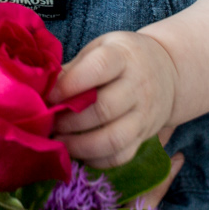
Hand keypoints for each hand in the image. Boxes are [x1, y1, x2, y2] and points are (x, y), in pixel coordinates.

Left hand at [48, 30, 177, 166]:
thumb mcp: (100, 49)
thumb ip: (74, 68)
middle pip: (104, 108)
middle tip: (49, 123)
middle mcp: (138, 86)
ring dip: (80, 145)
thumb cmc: (122, 59)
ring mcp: (144, 115)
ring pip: (114, 139)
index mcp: (123, 57)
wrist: (168, 71)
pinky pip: (120, 156)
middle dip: (70, 120)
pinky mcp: (144, 137)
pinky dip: (95, 160)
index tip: (49, 95)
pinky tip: (77, 153)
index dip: (71, 83)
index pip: (100, 68)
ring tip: (58, 143)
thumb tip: (41, 89)